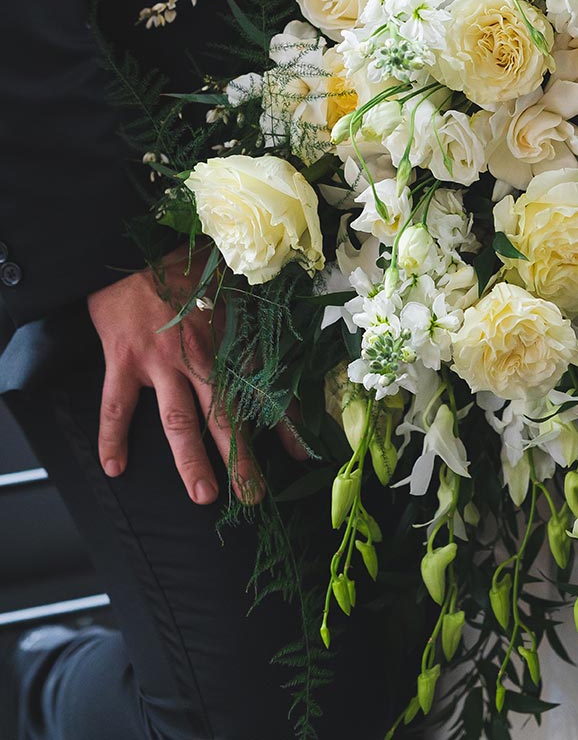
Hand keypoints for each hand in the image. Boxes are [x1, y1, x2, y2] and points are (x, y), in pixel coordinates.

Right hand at [87, 245, 265, 505]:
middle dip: (241, 458)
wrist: (132, 245)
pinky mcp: (123, 358)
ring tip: (202, 495)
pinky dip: (112, 437)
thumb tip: (288, 315)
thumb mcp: (230, 277)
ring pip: (179, 420)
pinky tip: (114, 467)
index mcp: (230, 335)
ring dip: (190, 460)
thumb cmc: (183, 259)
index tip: (300, 453)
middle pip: (226, 414)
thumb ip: (255, 303)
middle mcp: (200, 353)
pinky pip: (116, 405)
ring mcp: (161, 360)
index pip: (265, 385)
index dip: (284, 420)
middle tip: (253, 496)